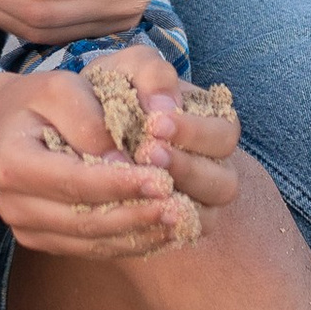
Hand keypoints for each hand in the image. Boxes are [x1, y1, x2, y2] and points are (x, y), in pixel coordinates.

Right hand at [0, 54, 240, 256]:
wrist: (14, 124)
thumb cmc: (44, 99)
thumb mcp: (64, 88)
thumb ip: (91, 120)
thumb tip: (123, 160)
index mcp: (12, 162)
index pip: (73, 180)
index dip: (119, 184)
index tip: (163, 180)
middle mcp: (12, 204)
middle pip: (83, 219)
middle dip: (136, 216)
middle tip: (179, 208)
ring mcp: (26, 228)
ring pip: (91, 242)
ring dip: (139, 235)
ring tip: (179, 222)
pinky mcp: (46, 241)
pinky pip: (92, 250)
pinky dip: (130, 243)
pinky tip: (162, 232)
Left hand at [60, 42, 242, 228]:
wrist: (84, 131)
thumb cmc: (113, 93)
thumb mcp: (129, 71)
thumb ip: (151, 74)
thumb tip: (165, 105)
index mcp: (212, 127)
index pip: (225, 136)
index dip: (194, 132)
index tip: (156, 123)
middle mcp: (213, 170)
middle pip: (225, 183)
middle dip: (187, 167)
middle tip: (148, 153)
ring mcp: (197, 204)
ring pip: (207, 217)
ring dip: (174, 199)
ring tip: (139, 181)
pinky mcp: (173, 230)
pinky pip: (177, 238)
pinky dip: (158, 228)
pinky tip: (130, 211)